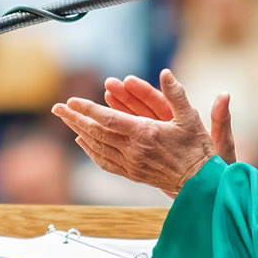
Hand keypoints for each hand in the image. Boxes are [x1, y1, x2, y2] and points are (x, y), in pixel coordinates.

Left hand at [51, 69, 231, 196]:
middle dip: (75, 119)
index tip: (71, 101)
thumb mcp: (190, 118)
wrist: (200, 184)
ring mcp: (131, 164)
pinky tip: (83, 141)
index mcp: (145, 134)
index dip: (88, 109)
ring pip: (98, 147)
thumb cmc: (198, 149)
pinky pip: (105, 162)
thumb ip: (176, 94)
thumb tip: (165, 73)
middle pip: (96, 133)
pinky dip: (91, 151)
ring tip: (66, 120)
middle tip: (57, 108)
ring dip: (79, 132)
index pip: (108, 119)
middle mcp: (134, 150)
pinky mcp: (132, 173)